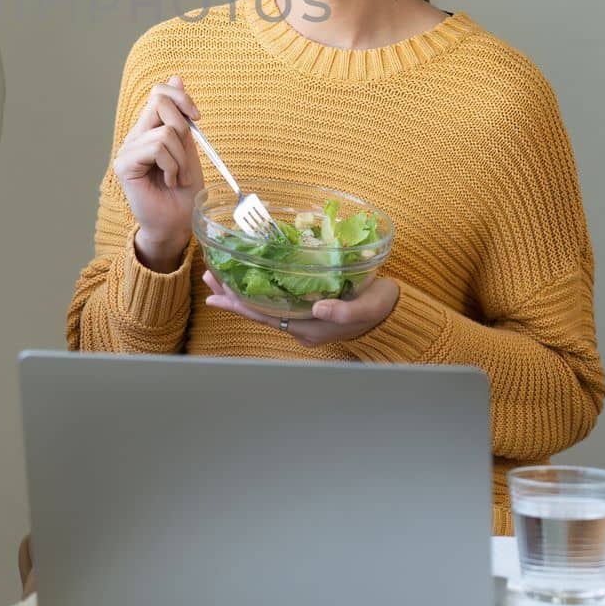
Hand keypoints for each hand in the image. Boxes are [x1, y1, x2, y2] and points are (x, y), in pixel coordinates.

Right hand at [112, 74, 204, 248]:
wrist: (177, 224)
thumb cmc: (184, 191)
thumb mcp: (189, 148)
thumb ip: (181, 117)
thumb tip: (176, 77)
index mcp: (150, 128)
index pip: (159, 92)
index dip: (181, 97)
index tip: (197, 118)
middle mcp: (135, 135)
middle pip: (159, 102)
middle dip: (184, 128)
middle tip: (187, 156)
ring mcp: (127, 149)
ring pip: (164, 131)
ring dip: (181, 158)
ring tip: (178, 177)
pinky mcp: (124, 163)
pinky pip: (156, 148)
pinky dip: (172, 165)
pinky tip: (169, 181)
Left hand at [202, 269, 400, 346]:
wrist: (394, 313)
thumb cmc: (380, 308)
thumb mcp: (365, 307)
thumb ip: (343, 310)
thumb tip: (317, 308)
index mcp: (310, 328)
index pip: (266, 316)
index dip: (241, 305)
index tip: (219, 293)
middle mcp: (301, 326)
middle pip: (259, 311)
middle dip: (233, 296)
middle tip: (209, 277)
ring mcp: (305, 319)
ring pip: (265, 306)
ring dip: (242, 293)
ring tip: (219, 278)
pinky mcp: (311, 309)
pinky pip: (277, 301)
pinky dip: (260, 291)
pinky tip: (251, 280)